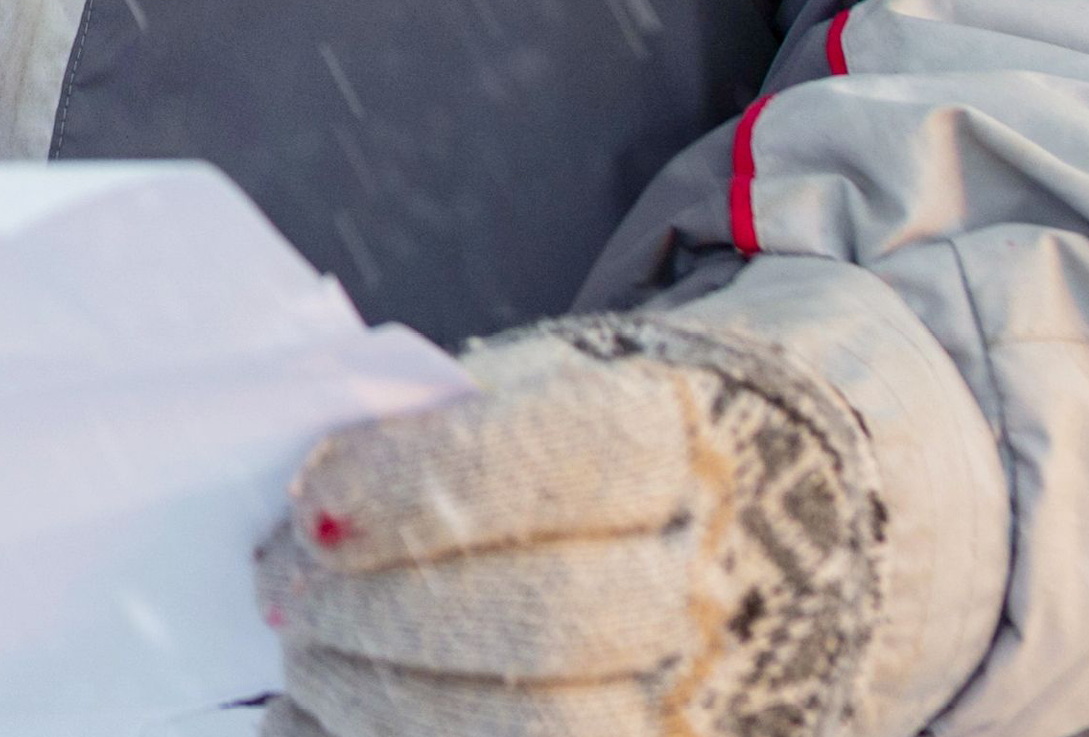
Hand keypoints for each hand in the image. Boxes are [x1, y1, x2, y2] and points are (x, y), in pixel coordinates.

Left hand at [261, 314, 900, 736]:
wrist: (803, 519)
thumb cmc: (626, 445)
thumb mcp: (552, 386)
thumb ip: (441, 430)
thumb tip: (307, 512)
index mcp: (686, 446)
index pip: (556, 461)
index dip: (412, 486)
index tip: (310, 500)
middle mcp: (719, 586)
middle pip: (544, 617)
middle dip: (380, 610)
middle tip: (285, 591)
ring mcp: (713, 699)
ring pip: (545, 730)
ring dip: (382, 702)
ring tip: (307, 658)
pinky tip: (318, 724)